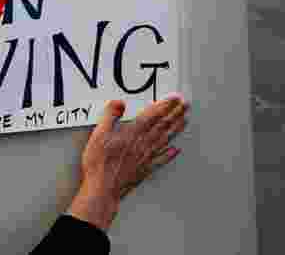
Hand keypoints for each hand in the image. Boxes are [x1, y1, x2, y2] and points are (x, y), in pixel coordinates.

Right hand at [66, 96, 189, 230]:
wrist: (103, 187)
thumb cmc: (100, 162)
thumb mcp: (99, 133)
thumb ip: (110, 115)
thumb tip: (119, 103)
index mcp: (133, 132)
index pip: (153, 115)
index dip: (165, 105)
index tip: (174, 98)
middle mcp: (143, 143)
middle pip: (163, 125)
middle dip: (176, 113)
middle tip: (186, 106)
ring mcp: (146, 157)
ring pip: (166, 139)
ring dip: (177, 128)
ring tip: (185, 120)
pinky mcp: (145, 168)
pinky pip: (162, 159)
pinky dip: (170, 154)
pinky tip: (176, 150)